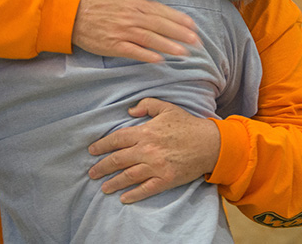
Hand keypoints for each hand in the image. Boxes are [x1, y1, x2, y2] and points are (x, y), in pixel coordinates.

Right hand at [72, 0, 198, 62]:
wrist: (75, 16)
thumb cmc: (101, 3)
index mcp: (136, 4)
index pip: (162, 11)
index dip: (179, 19)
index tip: (193, 26)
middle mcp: (132, 17)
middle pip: (160, 26)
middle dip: (180, 34)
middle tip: (196, 42)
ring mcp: (123, 32)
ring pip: (150, 39)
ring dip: (168, 46)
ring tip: (184, 53)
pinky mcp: (114, 46)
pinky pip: (133, 51)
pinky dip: (146, 55)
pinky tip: (159, 60)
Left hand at [88, 98, 220, 203]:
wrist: (209, 143)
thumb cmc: (187, 124)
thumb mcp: (166, 107)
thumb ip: (146, 105)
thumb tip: (130, 110)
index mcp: (145, 132)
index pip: (117, 139)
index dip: (102, 145)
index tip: (92, 150)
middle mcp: (147, 150)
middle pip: (118, 160)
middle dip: (102, 167)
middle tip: (92, 173)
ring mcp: (156, 166)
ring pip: (128, 176)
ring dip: (114, 182)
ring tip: (103, 187)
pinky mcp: (166, 179)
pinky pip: (146, 189)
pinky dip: (133, 195)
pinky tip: (124, 198)